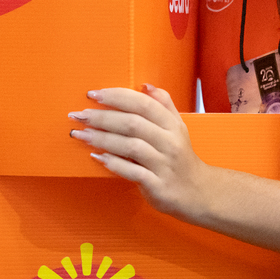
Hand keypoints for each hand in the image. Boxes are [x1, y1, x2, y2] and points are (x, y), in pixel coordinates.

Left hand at [69, 84, 214, 222]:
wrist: (200, 193)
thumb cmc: (181, 158)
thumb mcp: (178, 127)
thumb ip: (163, 104)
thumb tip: (145, 85)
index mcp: (172, 124)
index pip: (143, 103)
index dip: (116, 96)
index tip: (93, 94)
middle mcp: (170, 142)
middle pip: (133, 123)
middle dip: (102, 117)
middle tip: (78, 114)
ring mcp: (164, 164)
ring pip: (130, 146)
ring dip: (102, 139)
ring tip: (81, 134)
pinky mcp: (158, 185)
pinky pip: (133, 172)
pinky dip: (114, 163)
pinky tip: (97, 157)